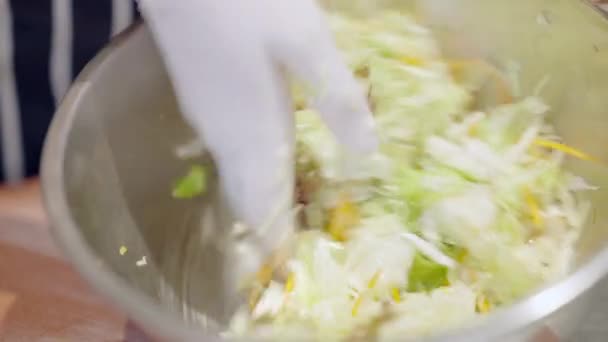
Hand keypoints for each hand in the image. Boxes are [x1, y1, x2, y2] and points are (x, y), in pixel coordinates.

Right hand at [137, 0, 376, 264]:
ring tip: (279, 217)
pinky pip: (226, 154)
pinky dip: (247, 171)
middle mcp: (226, 135)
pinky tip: (258, 164)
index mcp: (256, 129)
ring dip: (256, 200)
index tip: (289, 267)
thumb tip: (368, 151)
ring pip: (235, 176)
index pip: (265, 203)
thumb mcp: (306, 42)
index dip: (278, 238)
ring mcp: (207, 118)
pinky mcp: (198, 100)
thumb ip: (335, 98)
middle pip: (246, 196)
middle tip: (287, 250)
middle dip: (266, 226)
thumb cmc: (248, 3)